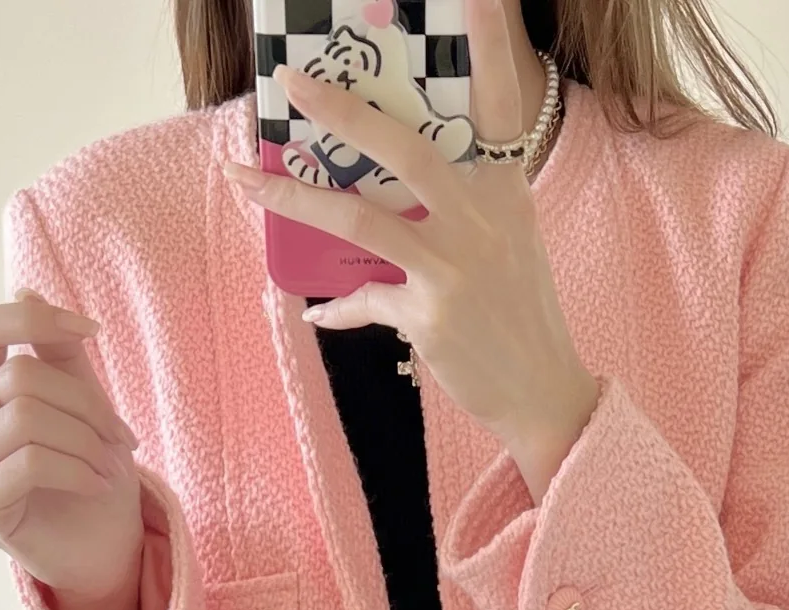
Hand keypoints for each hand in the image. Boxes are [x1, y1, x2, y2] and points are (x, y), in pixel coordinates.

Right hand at [0, 291, 144, 604]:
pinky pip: (29, 462)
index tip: (90, 331)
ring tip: (110, 467)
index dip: (32, 318)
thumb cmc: (93, 478)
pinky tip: (96, 485)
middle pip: (20, 377)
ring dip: (85, 441)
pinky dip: (77, 469)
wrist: (103, 552)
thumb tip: (24, 288)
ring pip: (25, 417)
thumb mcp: (84, 405)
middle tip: (120, 439)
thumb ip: (58, 354)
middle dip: (86, 404)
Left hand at [221, 0, 598, 496]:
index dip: (488, 39)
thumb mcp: (505, 241)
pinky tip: (317, 314)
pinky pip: (362, 299)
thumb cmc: (518, 313)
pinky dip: (336, 308)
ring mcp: (452, 266)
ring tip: (246, 180)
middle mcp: (481, 216)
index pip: (487, 101)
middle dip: (340, 112)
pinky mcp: (428, 316)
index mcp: (502, 186)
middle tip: (291, 83)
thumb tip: (375, 193)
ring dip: (292, 199)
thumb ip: (455, 207)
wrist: (543, 391)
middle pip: (401, 149)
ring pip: (357, 219)